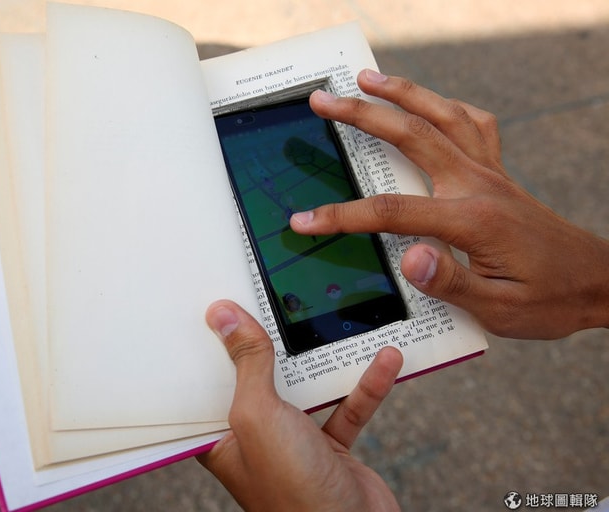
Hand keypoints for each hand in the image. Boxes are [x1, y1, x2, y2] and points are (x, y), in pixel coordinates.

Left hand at [198, 300, 402, 511]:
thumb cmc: (292, 492)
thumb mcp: (258, 416)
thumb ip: (247, 365)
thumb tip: (224, 316)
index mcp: (222, 437)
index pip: (209, 382)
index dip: (211, 346)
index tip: (218, 307)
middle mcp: (256, 438)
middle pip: (259, 378)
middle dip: (269, 343)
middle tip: (274, 301)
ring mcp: (294, 443)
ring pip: (306, 389)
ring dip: (326, 361)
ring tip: (333, 323)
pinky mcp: (331, 449)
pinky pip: (348, 408)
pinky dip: (366, 385)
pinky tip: (384, 361)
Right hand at [290, 70, 608, 338]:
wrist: (598, 281)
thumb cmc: (548, 298)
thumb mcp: (499, 308)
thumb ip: (451, 281)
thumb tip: (409, 260)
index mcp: (471, 219)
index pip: (391, 212)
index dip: (341, 216)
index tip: (304, 221)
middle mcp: (478, 184)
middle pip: (411, 135)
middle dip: (361, 114)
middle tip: (324, 100)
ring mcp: (490, 172)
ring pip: (442, 115)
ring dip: (402, 92)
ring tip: (368, 79)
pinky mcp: (497, 172)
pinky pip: (472, 125)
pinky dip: (447, 106)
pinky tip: (430, 104)